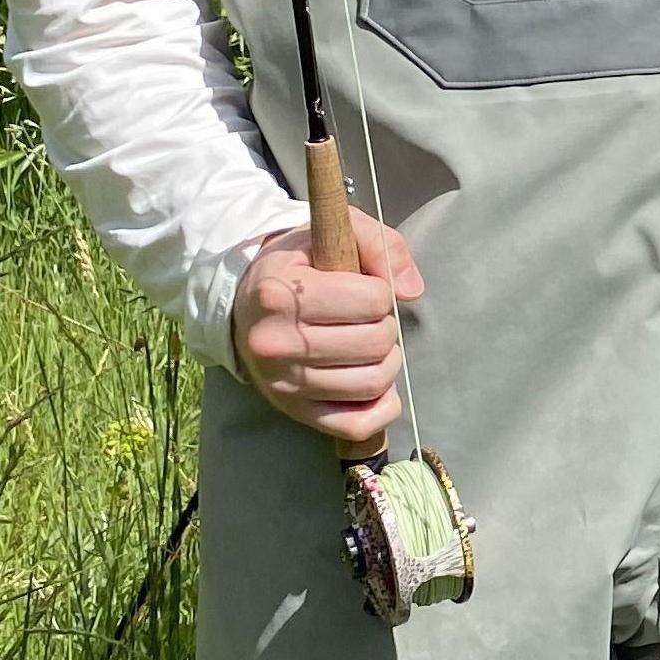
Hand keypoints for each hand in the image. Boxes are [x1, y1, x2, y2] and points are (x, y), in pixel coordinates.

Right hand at [229, 211, 423, 452]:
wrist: (248, 303)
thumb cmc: (300, 266)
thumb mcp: (335, 234)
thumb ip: (382, 245)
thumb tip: (411, 292)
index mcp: (281, 294)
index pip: (372, 300)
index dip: (380, 291)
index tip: (362, 288)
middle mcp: (275, 343)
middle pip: (376, 343)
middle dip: (386, 326)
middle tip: (367, 319)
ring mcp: (282, 383)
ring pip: (373, 383)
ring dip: (387, 362)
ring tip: (369, 346)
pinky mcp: (293, 411)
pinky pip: (356, 425)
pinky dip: (381, 407)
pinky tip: (375, 385)